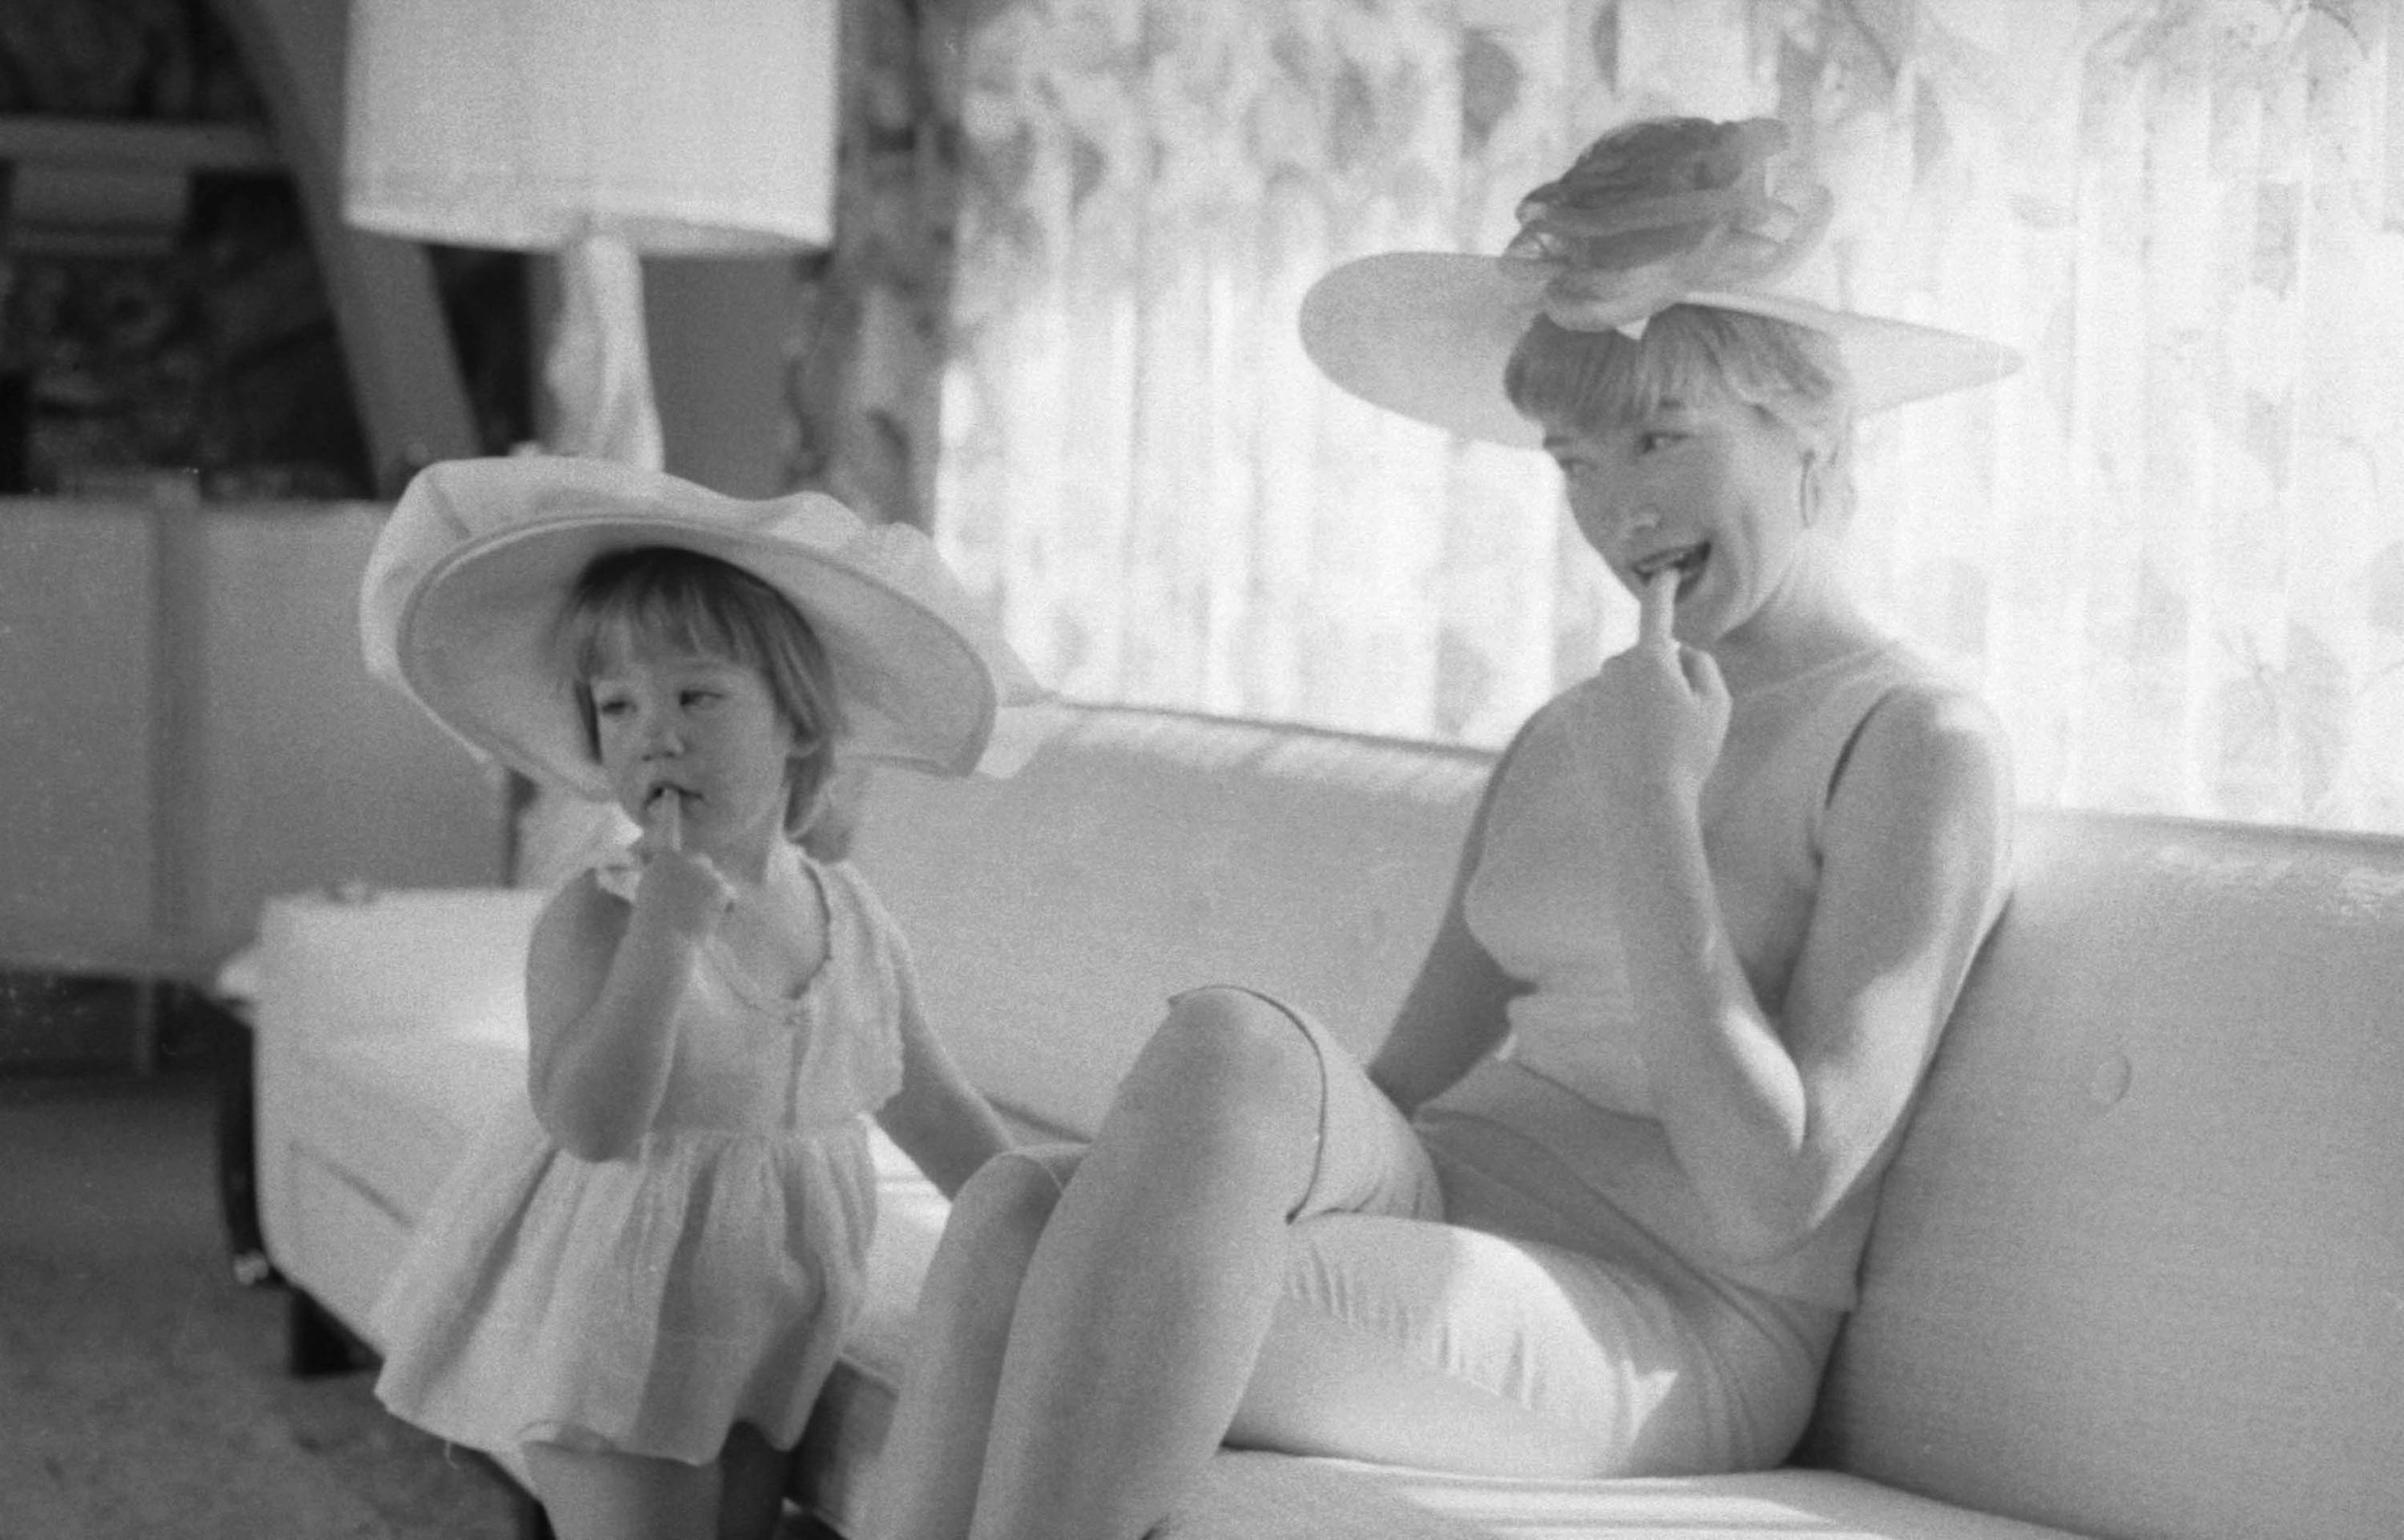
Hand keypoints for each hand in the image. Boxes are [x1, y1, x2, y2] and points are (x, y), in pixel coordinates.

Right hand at [633, 790, 732, 937]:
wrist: (662, 942)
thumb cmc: (651, 923)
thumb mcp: (647, 894)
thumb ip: (661, 876)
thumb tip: (655, 869)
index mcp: (664, 859)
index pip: (668, 830)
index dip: (670, 809)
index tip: (671, 791)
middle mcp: (685, 859)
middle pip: (703, 864)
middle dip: (701, 880)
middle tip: (688, 905)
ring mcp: (704, 871)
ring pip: (717, 882)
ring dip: (712, 897)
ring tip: (694, 916)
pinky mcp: (719, 886)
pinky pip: (730, 897)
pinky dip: (725, 909)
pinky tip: (710, 920)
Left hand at [1565, 571, 1729, 806]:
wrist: (1643, 805)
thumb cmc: (1687, 755)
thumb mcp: (1715, 707)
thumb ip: (1703, 667)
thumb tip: (1681, 653)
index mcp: (1650, 658)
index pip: (1657, 612)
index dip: (1664, 589)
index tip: (1666, 571)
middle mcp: (1613, 668)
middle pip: (1644, 661)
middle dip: (1660, 679)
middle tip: (1678, 723)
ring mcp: (1590, 695)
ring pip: (1623, 689)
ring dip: (1638, 706)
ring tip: (1653, 747)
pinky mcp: (1575, 721)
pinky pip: (1604, 713)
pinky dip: (1618, 728)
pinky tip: (1629, 755)